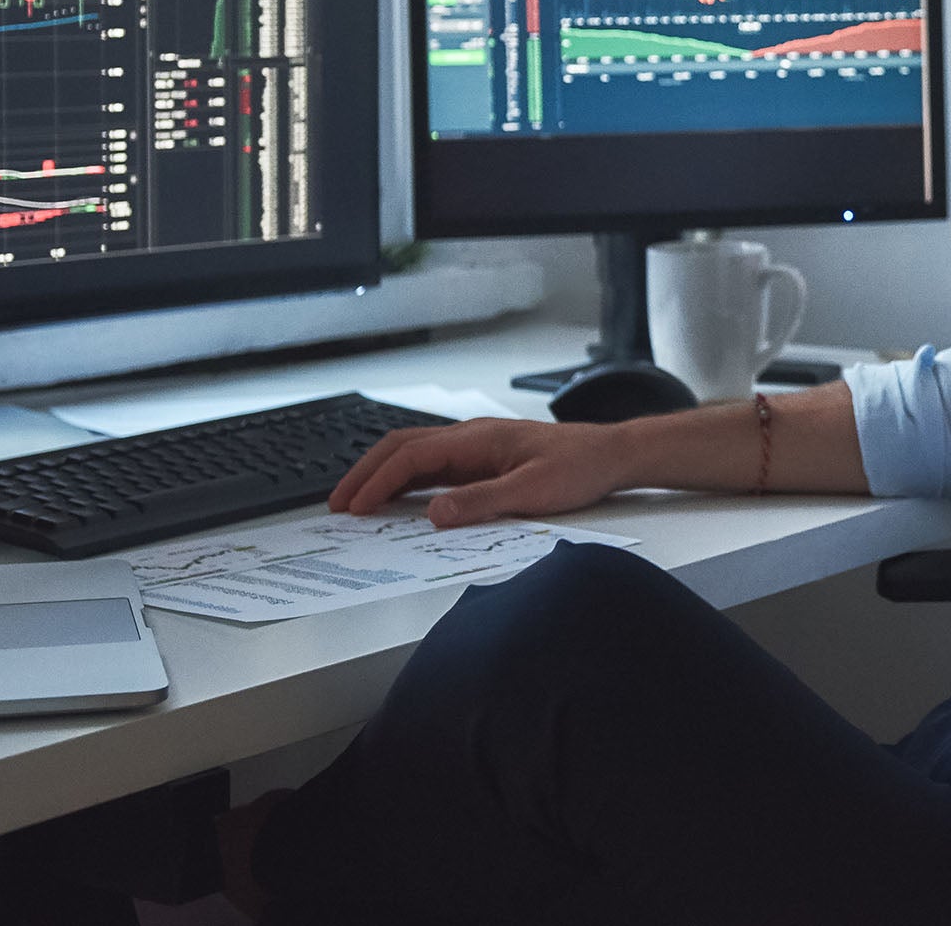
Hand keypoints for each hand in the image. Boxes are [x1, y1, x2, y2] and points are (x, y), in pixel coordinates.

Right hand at [328, 418, 628, 526]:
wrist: (612, 454)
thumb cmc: (580, 467)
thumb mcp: (533, 491)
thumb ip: (482, 502)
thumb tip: (435, 514)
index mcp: (477, 438)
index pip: (411, 456)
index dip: (378, 481)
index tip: (354, 507)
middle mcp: (471, 437)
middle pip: (401, 447)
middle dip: (365, 474)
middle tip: (337, 504)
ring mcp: (476, 446)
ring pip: (414, 454)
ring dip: (382, 476)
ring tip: (356, 504)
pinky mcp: (485, 458)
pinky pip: (434, 466)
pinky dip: (407, 481)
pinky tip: (399, 501)